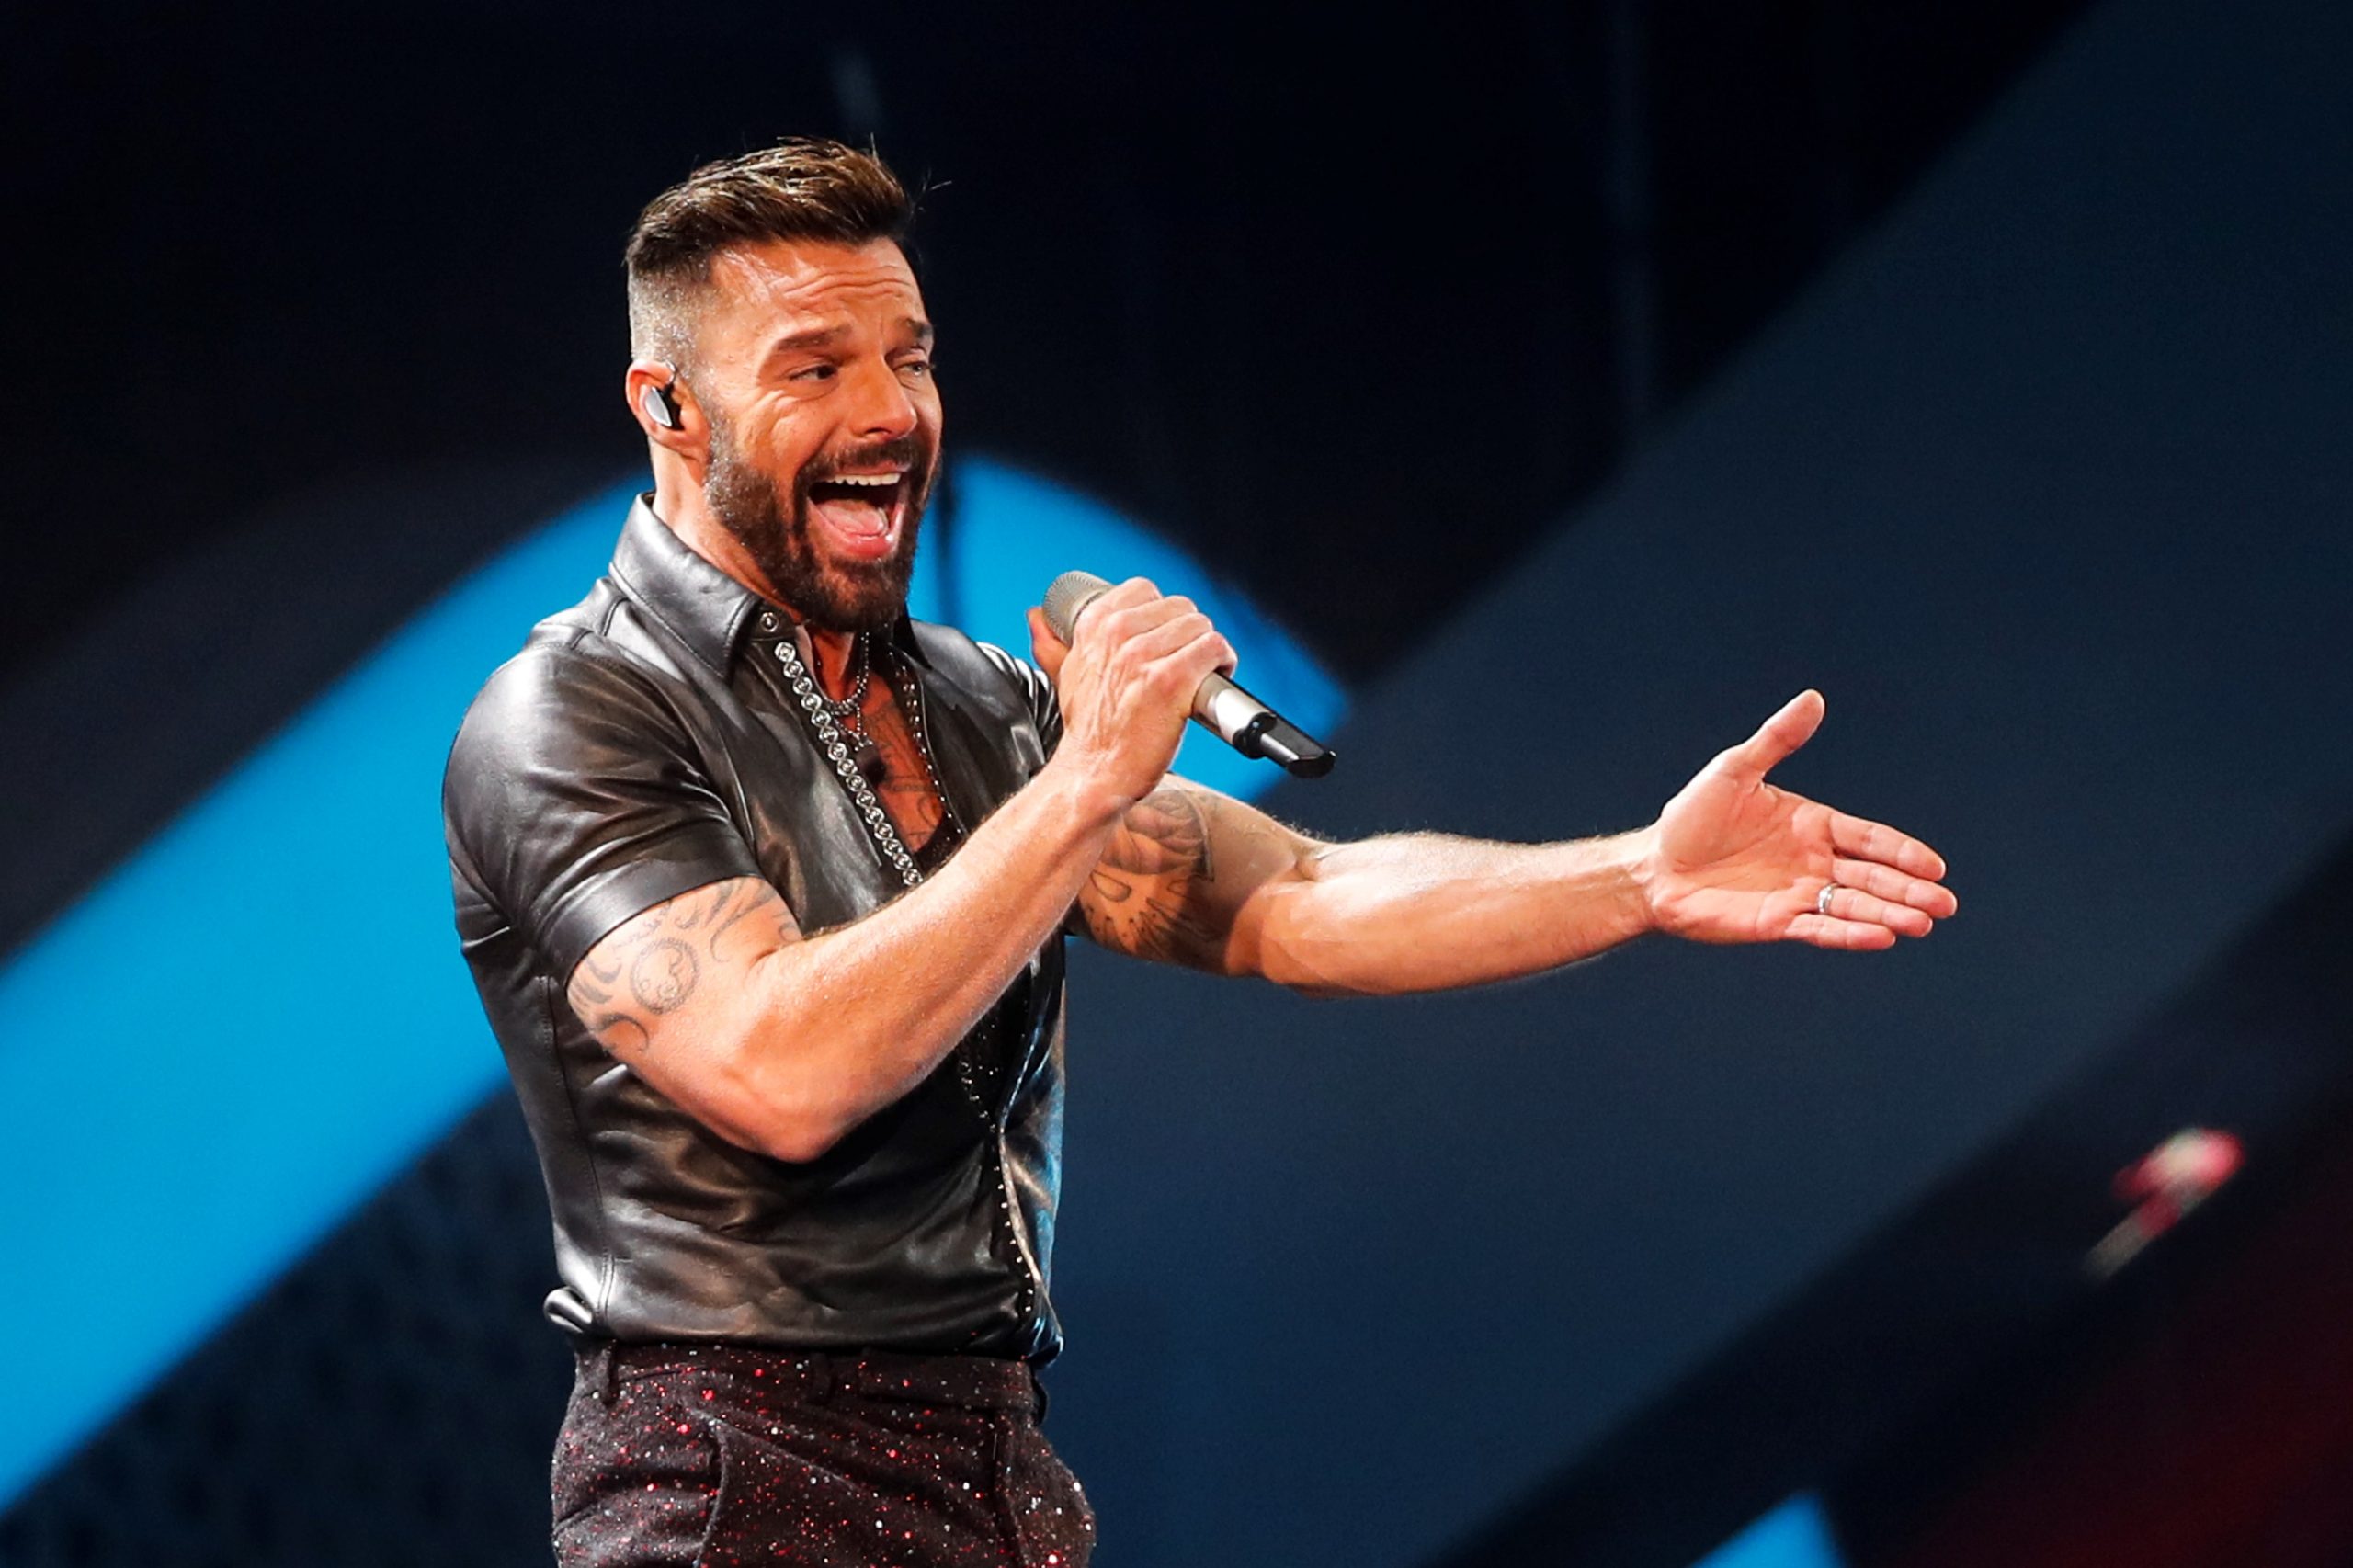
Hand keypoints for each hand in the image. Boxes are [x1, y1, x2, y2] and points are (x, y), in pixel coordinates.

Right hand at [1027, 579, 1233, 807]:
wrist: (1095, 774)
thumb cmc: (1089, 731)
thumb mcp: (1066, 676)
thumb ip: (1054, 643)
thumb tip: (1036, 616)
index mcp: (1093, 626)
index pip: (1144, 590)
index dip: (1162, 615)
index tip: (1165, 640)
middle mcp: (1116, 634)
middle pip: (1179, 607)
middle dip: (1189, 633)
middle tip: (1186, 661)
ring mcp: (1142, 656)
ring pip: (1200, 626)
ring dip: (1208, 650)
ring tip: (1200, 673)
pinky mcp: (1170, 680)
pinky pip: (1213, 648)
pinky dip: (1223, 662)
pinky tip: (1212, 680)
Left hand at [1641, 691, 1956, 950]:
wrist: (1653, 866)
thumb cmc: (1691, 817)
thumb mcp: (1734, 770)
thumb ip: (1776, 740)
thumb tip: (1813, 698)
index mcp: (1812, 825)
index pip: (1868, 838)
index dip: (1901, 852)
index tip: (1934, 866)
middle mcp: (1813, 862)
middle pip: (1871, 877)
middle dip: (1909, 891)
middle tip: (1946, 906)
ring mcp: (1797, 894)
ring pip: (1853, 906)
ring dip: (1888, 915)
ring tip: (1922, 924)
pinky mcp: (1776, 923)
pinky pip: (1819, 930)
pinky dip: (1849, 935)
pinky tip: (1880, 937)